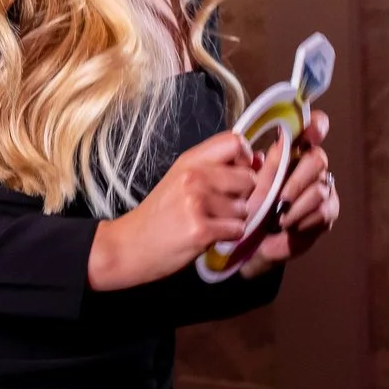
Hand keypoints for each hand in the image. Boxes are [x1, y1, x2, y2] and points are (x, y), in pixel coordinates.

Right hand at [89, 132, 265, 290]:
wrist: (129, 245)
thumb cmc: (159, 215)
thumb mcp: (181, 179)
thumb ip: (217, 167)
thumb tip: (259, 160)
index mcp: (190, 160)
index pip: (235, 142)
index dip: (245, 159)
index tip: (237, 174)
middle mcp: (194, 176)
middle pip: (249, 178)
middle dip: (242, 196)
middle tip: (219, 207)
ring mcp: (197, 203)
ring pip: (245, 208)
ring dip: (233, 220)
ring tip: (208, 222)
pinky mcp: (201, 230)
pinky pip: (237, 230)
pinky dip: (227, 237)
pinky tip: (208, 236)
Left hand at [240, 111, 337, 277]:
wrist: (254, 242)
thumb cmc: (249, 206)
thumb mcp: (248, 185)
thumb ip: (260, 169)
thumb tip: (262, 154)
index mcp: (292, 150)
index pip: (314, 127)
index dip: (316, 126)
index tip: (310, 133)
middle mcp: (311, 165)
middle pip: (318, 159)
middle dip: (296, 180)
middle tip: (279, 199)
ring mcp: (323, 186)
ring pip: (319, 188)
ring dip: (295, 205)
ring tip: (277, 217)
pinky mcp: (329, 210)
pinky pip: (323, 210)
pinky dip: (302, 219)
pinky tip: (289, 225)